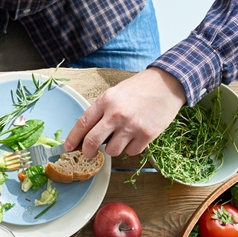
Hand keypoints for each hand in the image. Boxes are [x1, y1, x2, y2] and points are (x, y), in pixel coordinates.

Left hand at [65, 67, 185, 157]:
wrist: (169, 83)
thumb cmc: (139, 89)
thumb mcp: (115, 93)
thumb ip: (100, 111)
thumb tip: (85, 134)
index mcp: (106, 101)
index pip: (82, 124)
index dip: (73, 138)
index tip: (68, 147)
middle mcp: (117, 114)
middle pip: (92, 142)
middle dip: (87, 152)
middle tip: (89, 153)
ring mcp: (132, 125)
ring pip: (112, 151)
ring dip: (113, 148)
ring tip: (121, 137)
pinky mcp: (147, 134)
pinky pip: (131, 152)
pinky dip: (131, 148)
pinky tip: (136, 136)